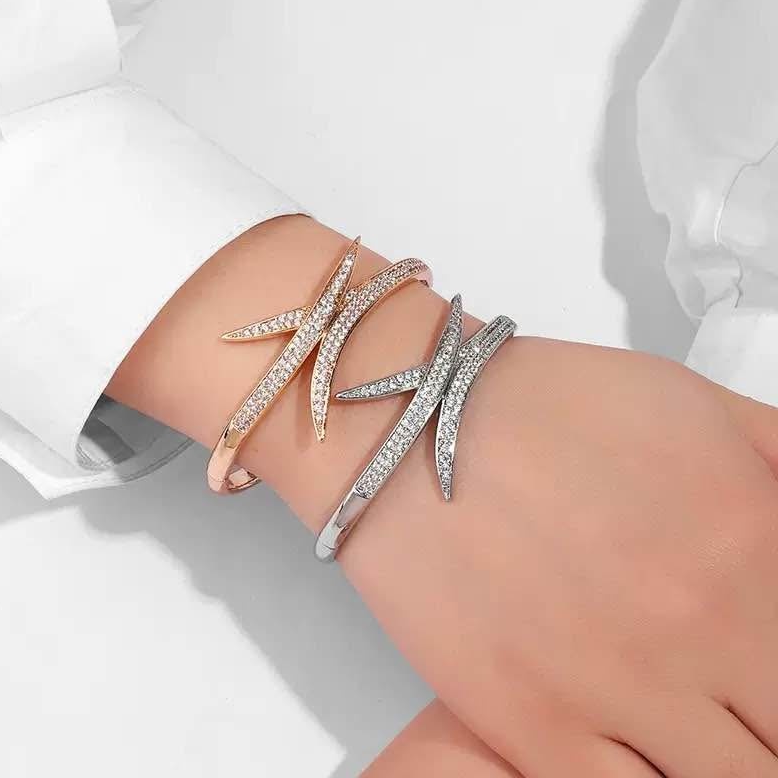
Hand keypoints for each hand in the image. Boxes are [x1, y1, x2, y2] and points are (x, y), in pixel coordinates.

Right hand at [108, 218, 777, 776]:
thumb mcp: (697, 407)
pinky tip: (633, 754)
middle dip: (763, 725)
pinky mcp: (530, 727)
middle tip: (731, 705)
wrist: (408, 425)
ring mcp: (613, 688)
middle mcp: (696, 628)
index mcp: (750, 549)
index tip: (764, 679)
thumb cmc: (538, 407)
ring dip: (713, 761)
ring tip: (684, 729)